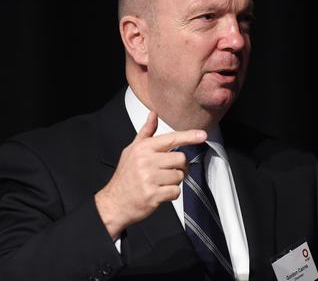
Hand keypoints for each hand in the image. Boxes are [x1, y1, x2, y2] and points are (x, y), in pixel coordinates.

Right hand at [95, 111, 206, 239]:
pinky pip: (175, 191)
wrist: (114, 202)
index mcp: (143, 148)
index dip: (189, 137)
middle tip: (168, 172)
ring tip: (160, 183)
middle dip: (179, 167)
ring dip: (174, 181)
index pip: (171, 139)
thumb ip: (146, 133)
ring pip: (179, 176)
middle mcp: (146, 161)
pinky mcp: (153, 194)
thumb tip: (153, 114)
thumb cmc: (125, 176)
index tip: (202, 135)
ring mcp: (149, 178)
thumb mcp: (132, 150)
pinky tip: (159, 193)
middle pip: (181, 159)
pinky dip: (171, 194)